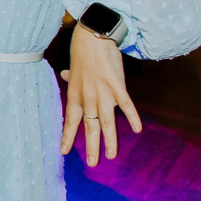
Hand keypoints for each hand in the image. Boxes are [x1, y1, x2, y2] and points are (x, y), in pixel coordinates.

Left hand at [59, 24, 141, 166]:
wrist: (94, 37)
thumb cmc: (84, 53)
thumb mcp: (74, 68)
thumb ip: (71, 77)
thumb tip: (64, 75)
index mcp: (75, 95)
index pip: (70, 121)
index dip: (67, 136)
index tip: (63, 151)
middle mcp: (88, 97)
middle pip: (90, 126)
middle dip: (91, 146)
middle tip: (92, 163)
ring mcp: (103, 93)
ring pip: (107, 122)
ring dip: (110, 140)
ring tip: (111, 155)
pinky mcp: (117, 86)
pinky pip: (126, 105)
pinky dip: (132, 117)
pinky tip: (137, 130)